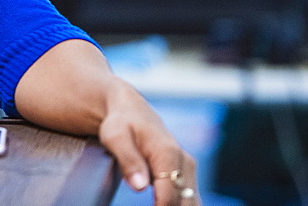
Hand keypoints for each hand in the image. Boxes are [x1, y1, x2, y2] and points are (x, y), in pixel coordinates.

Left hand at [98, 79, 198, 205]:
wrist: (131, 111)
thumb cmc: (121, 123)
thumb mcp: (115, 137)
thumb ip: (128, 160)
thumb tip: (139, 186)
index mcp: (168, 154)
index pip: (170, 196)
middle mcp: (184, 163)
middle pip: (186, 203)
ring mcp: (188, 170)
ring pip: (192, 202)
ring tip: (156, 203)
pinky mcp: (186, 176)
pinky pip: (189, 199)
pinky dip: (179, 205)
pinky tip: (162, 204)